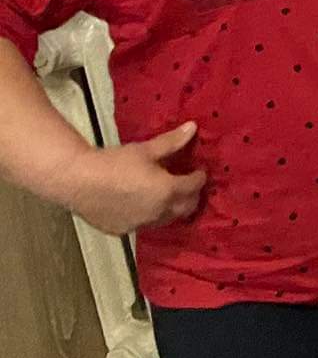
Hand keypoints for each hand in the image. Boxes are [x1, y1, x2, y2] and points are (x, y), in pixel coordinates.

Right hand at [62, 121, 206, 235]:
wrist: (77, 181)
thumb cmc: (114, 162)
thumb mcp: (146, 150)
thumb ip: (172, 141)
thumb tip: (193, 127)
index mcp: (168, 191)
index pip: (194, 186)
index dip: (199, 178)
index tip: (199, 172)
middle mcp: (158, 212)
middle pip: (185, 208)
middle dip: (191, 197)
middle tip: (189, 187)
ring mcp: (140, 224)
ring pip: (165, 220)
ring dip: (171, 209)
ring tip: (168, 198)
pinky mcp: (122, 231)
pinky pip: (143, 225)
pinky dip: (148, 216)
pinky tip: (142, 207)